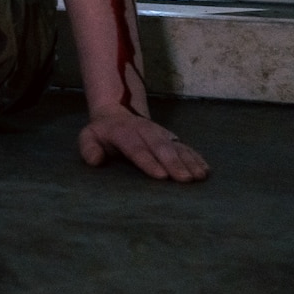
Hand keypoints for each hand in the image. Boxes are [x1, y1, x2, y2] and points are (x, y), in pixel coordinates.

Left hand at [79, 110, 208, 181]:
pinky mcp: (172, 139)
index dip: (148, 161)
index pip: (136, 148)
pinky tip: (205, 171)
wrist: (118, 113)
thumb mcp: (89, 136)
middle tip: (184, 179)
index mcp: (123, 132)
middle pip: (160, 147)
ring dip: (189, 161)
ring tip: (198, 176)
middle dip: (173, 163)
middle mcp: (145, 132)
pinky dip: (196, 158)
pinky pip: (186, 148)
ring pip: (176, 147)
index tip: (160, 176)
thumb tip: (95, 161)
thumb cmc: (104, 133)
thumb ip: (88, 147)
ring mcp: (161, 134)